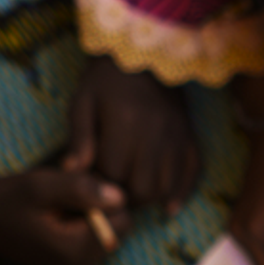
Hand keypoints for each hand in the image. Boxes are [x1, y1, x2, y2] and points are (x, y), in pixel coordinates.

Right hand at [0, 169, 126, 264]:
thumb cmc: (6, 197)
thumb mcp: (41, 185)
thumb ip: (82, 189)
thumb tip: (120, 197)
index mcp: (73, 252)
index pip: (122, 220)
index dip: (103, 198)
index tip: (73, 190)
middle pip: (118, 228)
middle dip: (99, 208)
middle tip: (64, 197)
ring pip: (107, 233)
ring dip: (90, 215)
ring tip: (57, 206)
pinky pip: (93, 239)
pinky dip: (82, 224)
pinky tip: (56, 216)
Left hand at [66, 55, 199, 216]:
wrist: (145, 56)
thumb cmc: (106, 81)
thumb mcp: (83, 102)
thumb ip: (79, 138)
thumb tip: (72, 172)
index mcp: (125, 124)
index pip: (111, 174)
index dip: (97, 184)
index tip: (90, 181)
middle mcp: (155, 134)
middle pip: (140, 188)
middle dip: (122, 197)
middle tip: (109, 192)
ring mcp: (176, 137)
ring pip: (164, 187)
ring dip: (147, 197)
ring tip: (130, 193)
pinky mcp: (189, 138)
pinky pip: (191, 174)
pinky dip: (180, 194)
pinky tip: (168, 208)